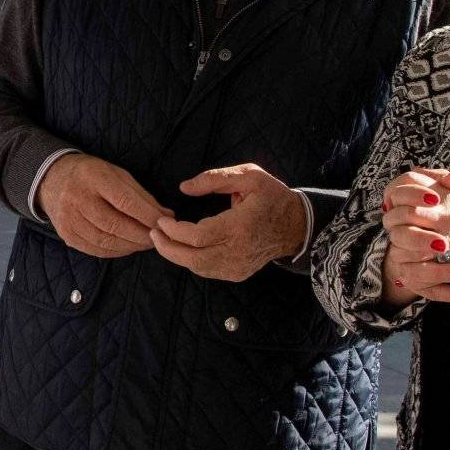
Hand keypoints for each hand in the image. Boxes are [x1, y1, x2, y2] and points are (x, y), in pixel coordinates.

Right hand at [36, 153, 170, 259]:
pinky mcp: (66, 234)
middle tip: (159, 238)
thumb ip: (140, 195)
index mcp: (93, 177)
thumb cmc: (91, 174)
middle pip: (114, 224)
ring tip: (146, 243)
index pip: (124, 201)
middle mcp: (77, 198)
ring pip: (106, 241)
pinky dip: (116, 251)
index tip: (164, 223)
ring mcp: (69, 219)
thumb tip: (166, 215)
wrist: (52, 179)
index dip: (147, 215)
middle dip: (141, 235)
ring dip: (131, 246)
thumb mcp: (116, 174)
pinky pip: (95, 249)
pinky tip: (128, 247)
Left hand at [150, 164, 307, 282]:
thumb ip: (215, 179)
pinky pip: (208, 271)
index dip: (174, 231)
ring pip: (198, 267)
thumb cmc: (272, 197)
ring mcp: (239, 266)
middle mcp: (238, 251)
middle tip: (153, 234)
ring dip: (176, 255)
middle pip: (193, 258)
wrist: (297, 226)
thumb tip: (184, 187)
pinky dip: (191, 260)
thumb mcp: (249, 176)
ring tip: (163, 239)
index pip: (198, 236)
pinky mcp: (238, 273)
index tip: (161, 221)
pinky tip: (183, 247)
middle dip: (167, 248)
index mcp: (240, 226)